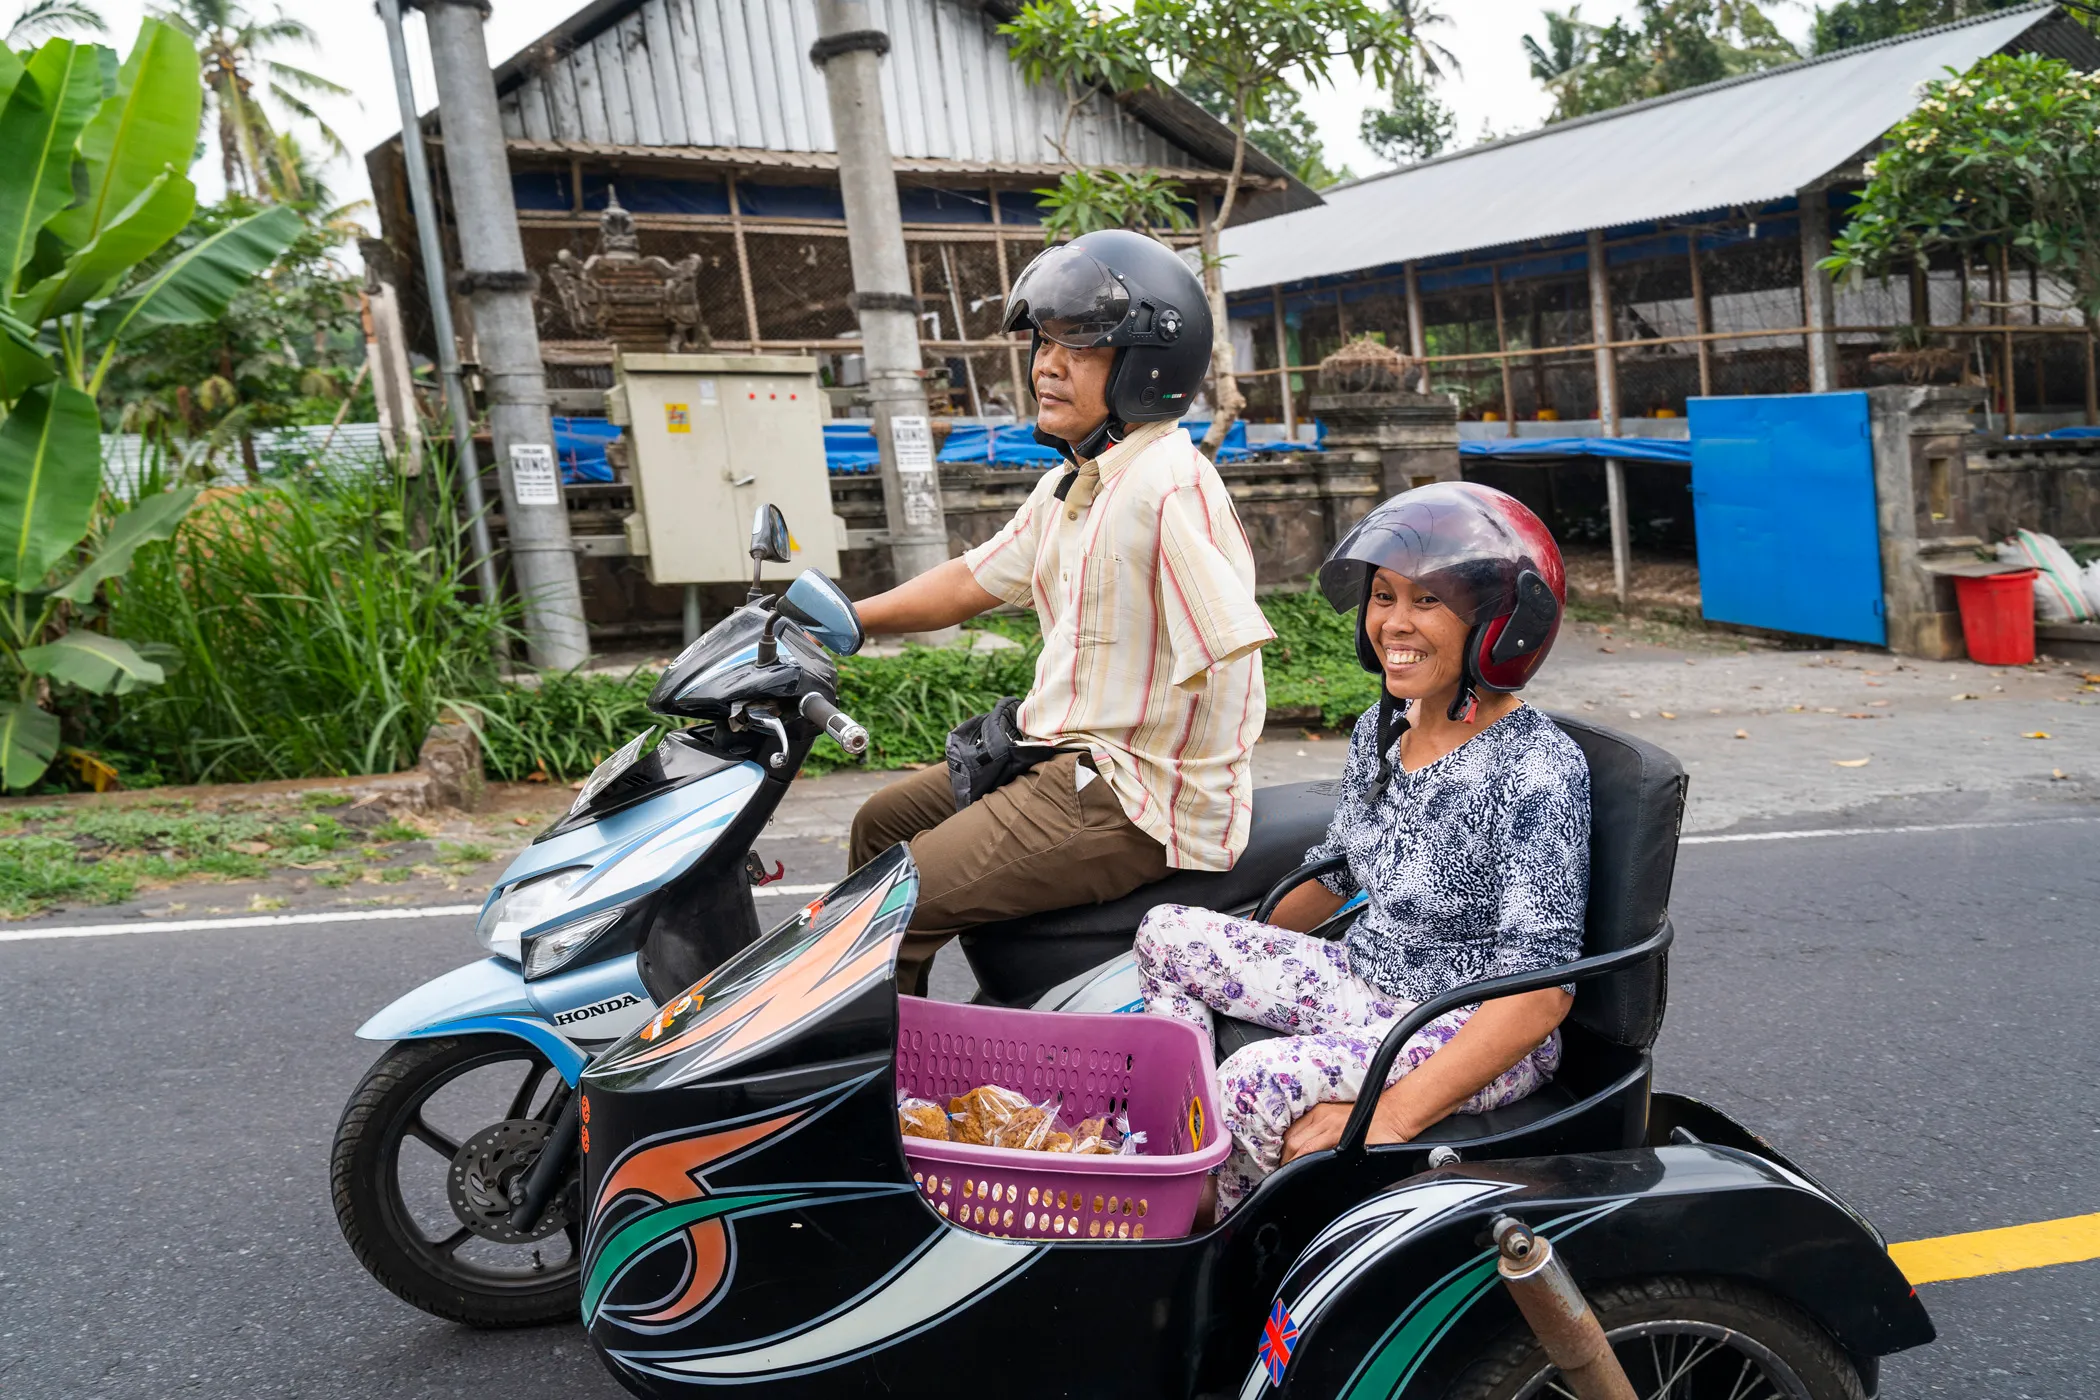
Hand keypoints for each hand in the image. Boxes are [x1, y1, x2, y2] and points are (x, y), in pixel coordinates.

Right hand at [1281, 1099, 1420, 1165]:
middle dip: (1285, 1160)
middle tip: (1285, 1175)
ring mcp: (1321, 1111)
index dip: (1291, 1167)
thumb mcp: (1368, 1159)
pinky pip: (1299, 1124)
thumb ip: (1347, 1169)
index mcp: (1335, 1132)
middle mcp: (1324, 1119)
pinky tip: (1293, 1147)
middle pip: (1292, 1142)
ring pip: (1292, 1132)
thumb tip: (1332, 1183)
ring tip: (1287, 1163)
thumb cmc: (1386, 1137)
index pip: (1302, 1152)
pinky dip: (1292, 1137)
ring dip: (1287, 1148)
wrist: (1395, 1113)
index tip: (1287, 1179)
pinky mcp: (1321, 1108)